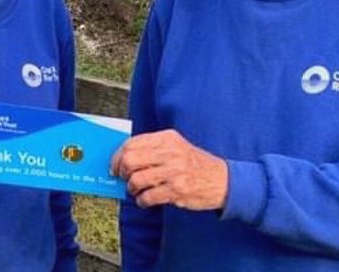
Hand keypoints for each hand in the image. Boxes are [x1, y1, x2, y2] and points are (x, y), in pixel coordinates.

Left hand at [110, 129, 228, 210]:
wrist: (224, 180)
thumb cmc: (195, 164)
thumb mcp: (176, 147)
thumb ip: (154, 149)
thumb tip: (125, 158)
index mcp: (166, 138)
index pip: (132, 143)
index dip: (118, 155)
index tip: (114, 165)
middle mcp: (169, 152)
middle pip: (131, 159)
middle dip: (121, 171)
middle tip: (122, 178)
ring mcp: (173, 171)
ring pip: (137, 179)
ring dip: (131, 188)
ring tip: (135, 191)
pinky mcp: (177, 190)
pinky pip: (149, 196)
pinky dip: (142, 201)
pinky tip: (144, 201)